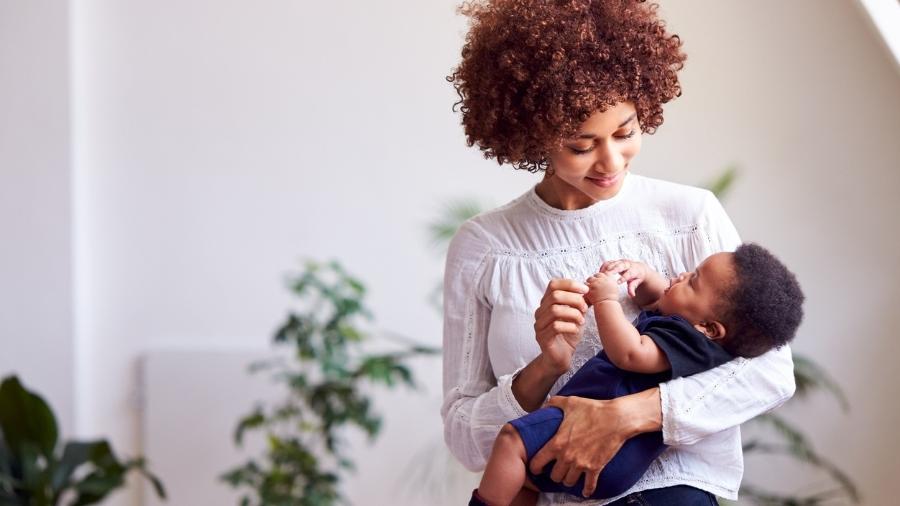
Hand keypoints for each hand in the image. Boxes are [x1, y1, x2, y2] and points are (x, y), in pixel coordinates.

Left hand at [528, 390, 661, 497]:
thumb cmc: (593, 410)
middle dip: (554, 474)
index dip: (535, 467)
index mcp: (557, 443)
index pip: (538, 462)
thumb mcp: (570, 402)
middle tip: (556, 470)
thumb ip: (554, 403)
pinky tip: (585, 491)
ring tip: (569, 476)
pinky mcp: (595, 468)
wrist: (616, 418)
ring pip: (569, 482)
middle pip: (554, 476)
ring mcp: (581, 464)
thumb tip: (545, 404)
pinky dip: (587, 490)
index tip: (536, 468)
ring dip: (568, 480)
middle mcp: (567, 457)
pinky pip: (589, 486)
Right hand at [533, 279, 589, 374]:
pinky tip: (576, 329)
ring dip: (573, 314)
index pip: (553, 284)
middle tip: (585, 309)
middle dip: (574, 299)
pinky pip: (556, 327)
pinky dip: (570, 326)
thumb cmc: (568, 335)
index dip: (570, 284)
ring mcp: (539, 325)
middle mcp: (540, 312)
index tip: (585, 290)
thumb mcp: (576, 315)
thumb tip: (592, 289)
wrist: (560, 358)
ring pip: (554, 310)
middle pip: (555, 296)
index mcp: (547, 303)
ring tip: (582, 321)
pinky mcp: (542, 338)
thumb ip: (581, 302)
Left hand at [584, 272, 619, 305]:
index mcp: (609, 278)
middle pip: (596, 275)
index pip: (603, 273)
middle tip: (594, 285)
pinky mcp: (590, 287)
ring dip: (590, 282)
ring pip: (590, 278)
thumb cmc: (611, 299)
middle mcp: (602, 279)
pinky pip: (585, 284)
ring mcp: (596, 282)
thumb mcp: (614, 287)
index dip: (601, 277)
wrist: (607, 305)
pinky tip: (588, 291)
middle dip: (595, 279)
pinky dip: (586, 287)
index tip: (600, 282)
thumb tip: (605, 278)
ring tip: (591, 288)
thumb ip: (609, 281)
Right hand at [600, 259, 653, 297]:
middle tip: (607, 274)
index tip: (618, 282)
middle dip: (614, 269)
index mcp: (634, 270)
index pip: (629, 274)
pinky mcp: (616, 261)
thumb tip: (632, 295)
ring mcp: (621, 262)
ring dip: (606, 268)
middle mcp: (627, 264)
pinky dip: (603, 266)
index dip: (623, 278)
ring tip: (601, 274)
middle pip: (620, 265)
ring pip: (613, 263)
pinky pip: (608, 262)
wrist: (638, 267)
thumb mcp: (637, 282)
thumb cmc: (637, 277)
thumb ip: (633, 288)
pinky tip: (599, 272)